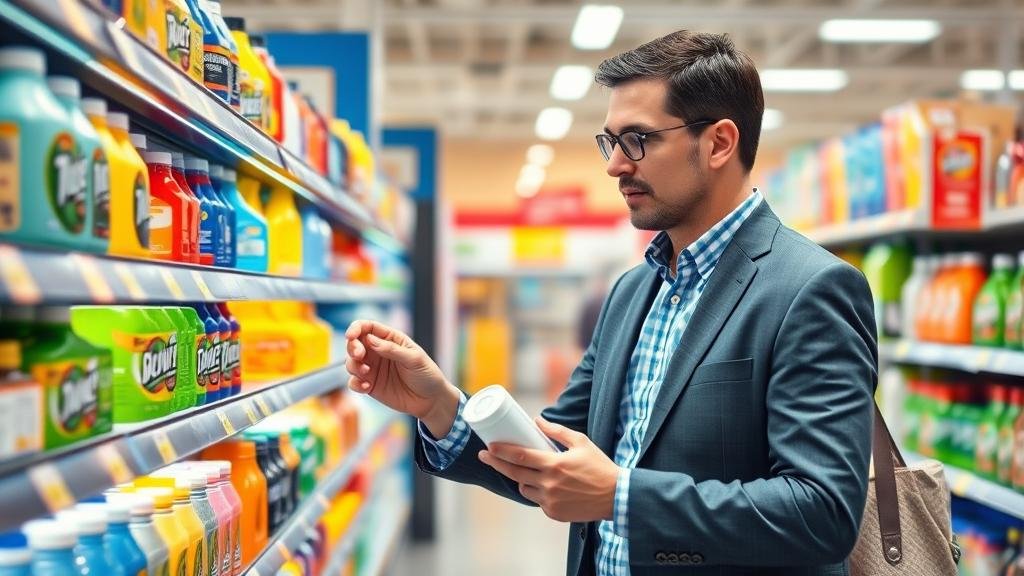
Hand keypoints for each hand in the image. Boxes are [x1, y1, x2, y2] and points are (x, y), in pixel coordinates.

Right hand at [345, 320, 459, 436]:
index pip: (368, 327)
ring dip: (353, 366)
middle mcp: (378, 352)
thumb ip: (392, 349)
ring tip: (367, 373)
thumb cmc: (427, 374)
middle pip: (355, 343)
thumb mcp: (414, 359)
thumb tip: (370, 339)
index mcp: (390, 339)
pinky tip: (367, 387)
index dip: (356, 328)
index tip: (350, 336)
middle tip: (359, 356)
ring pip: (351, 362)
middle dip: (352, 348)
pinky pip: (353, 382)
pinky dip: (355, 383)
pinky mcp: (370, 385)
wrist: (431, 400)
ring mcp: (373, 369)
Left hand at [478, 418, 618, 522]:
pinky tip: (547, 486)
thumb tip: (537, 420)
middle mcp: (549, 484)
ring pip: (524, 489)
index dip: (502, 451)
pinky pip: (538, 501)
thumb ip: (557, 431)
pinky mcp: (554, 513)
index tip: (489, 447)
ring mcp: (550, 501)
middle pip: (514, 473)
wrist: (616, 496)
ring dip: (520, 479)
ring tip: (526, 472)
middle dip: (496, 463)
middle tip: (484, 456)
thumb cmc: (599, 467)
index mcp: (554, 464)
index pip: (520, 456)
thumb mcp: (581, 443)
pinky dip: (538, 492)